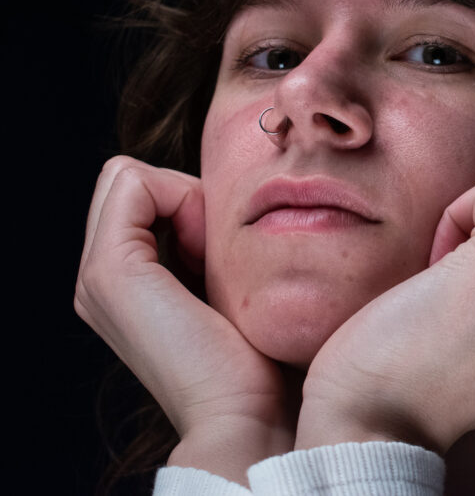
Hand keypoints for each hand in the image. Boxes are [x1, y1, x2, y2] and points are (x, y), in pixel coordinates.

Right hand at [75, 156, 295, 482]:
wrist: (248, 414)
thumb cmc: (260, 355)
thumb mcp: (231, 286)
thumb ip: (211, 249)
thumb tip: (226, 203)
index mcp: (123, 282)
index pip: (143, 192)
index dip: (192, 201)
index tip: (228, 251)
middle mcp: (99, 278)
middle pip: (133, 182)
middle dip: (185, 195)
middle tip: (222, 248)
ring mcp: (98, 276)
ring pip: (129, 177)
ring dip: (186, 198)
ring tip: (216, 256)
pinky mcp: (111, 272)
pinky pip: (133, 182)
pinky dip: (181, 197)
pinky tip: (209, 252)